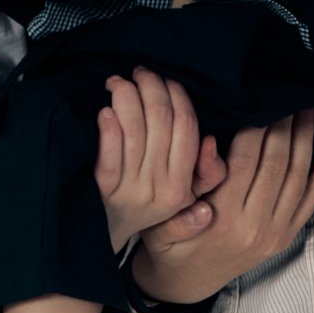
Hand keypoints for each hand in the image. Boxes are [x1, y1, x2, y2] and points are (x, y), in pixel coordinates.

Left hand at [95, 69, 220, 251]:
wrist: (102, 240)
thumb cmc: (141, 207)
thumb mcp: (178, 196)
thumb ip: (202, 173)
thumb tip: (211, 142)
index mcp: (182, 185)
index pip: (187, 127)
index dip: (177, 95)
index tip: (165, 79)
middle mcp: (161, 187)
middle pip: (161, 121)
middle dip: (151, 88)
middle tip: (139, 72)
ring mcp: (132, 190)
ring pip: (135, 130)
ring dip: (126, 97)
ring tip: (117, 82)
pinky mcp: (104, 191)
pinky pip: (109, 153)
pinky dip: (108, 127)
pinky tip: (104, 110)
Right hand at [131, 110, 313, 305]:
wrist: (186, 284)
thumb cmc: (169, 242)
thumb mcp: (164, 215)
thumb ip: (189, 181)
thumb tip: (209, 143)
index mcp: (223, 217)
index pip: (245, 161)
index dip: (255, 127)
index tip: (260, 100)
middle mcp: (254, 226)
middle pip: (276, 165)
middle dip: (284, 126)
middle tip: (289, 95)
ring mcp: (274, 234)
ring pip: (297, 179)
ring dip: (306, 141)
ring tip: (308, 109)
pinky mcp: (285, 238)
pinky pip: (310, 202)